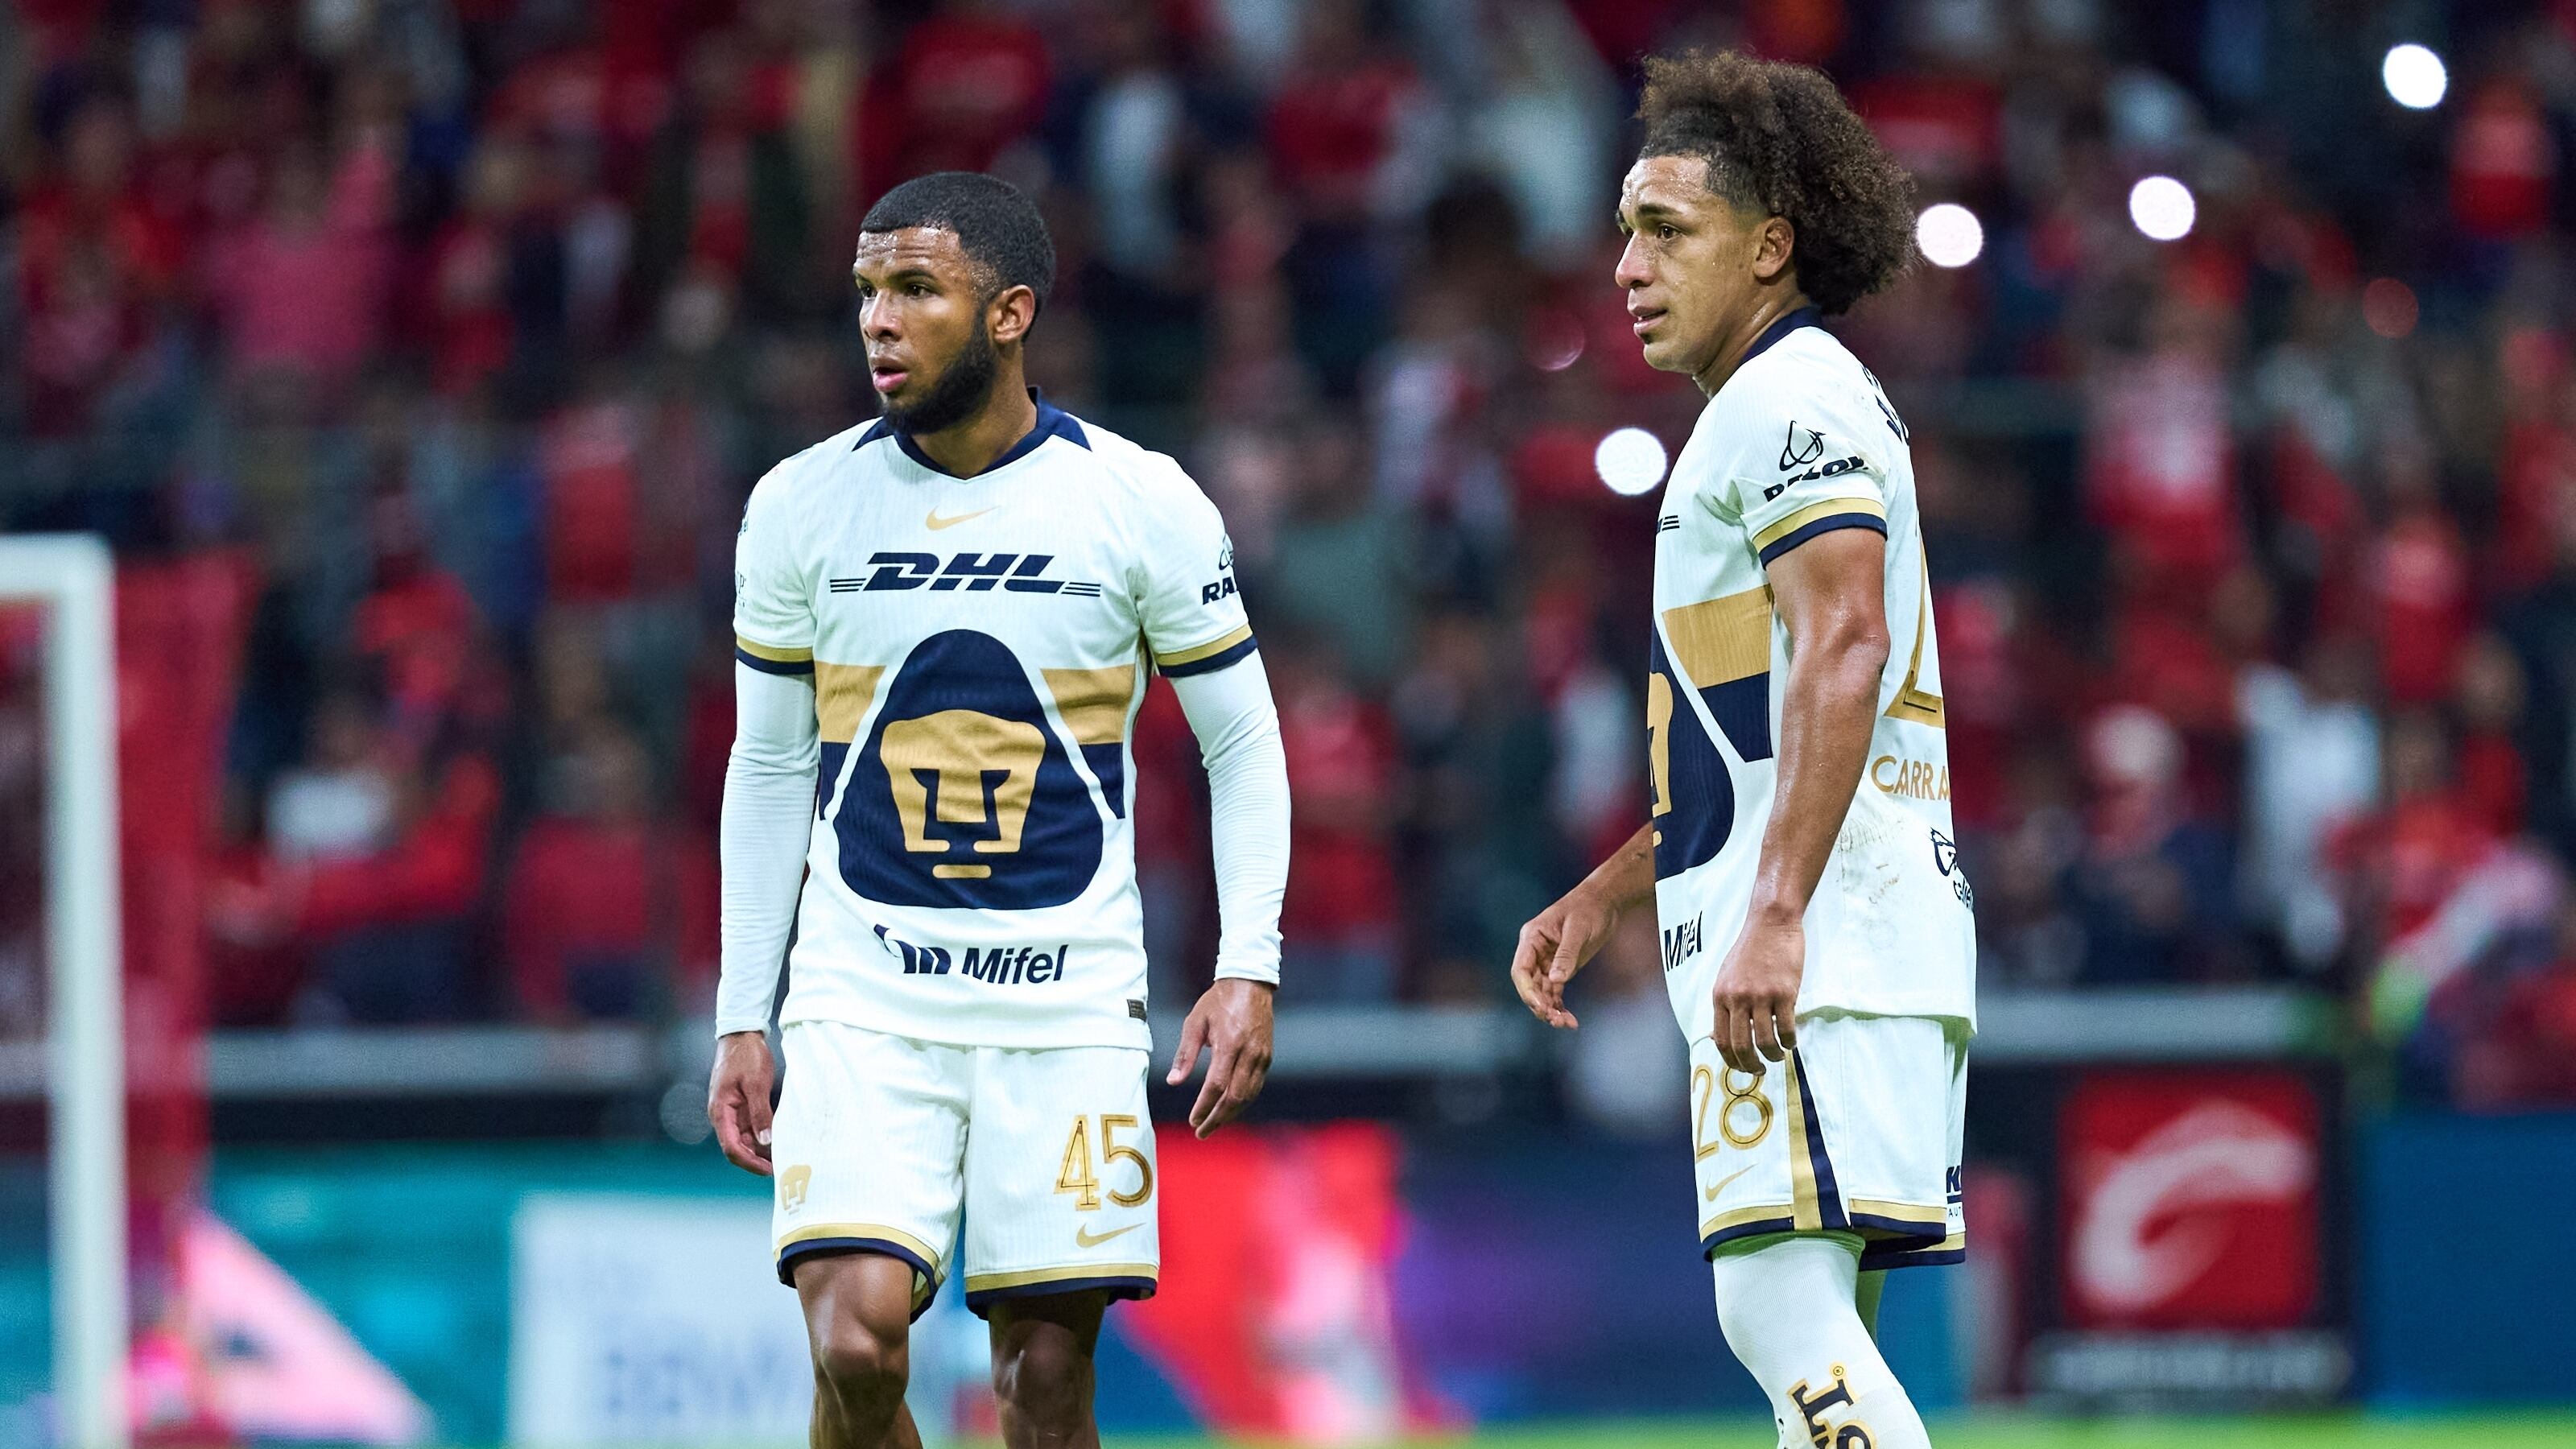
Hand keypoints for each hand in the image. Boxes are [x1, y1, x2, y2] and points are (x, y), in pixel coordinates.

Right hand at [708, 1030, 776, 1175]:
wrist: (741, 1034)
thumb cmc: (746, 1056)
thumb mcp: (756, 1084)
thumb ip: (760, 1113)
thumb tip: (765, 1142)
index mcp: (720, 1111)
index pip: (731, 1147)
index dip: (749, 1163)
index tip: (768, 1170)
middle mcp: (722, 1115)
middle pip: (736, 1147)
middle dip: (755, 1160)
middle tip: (780, 1169)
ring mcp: (731, 1111)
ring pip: (744, 1140)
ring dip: (760, 1150)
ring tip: (783, 1158)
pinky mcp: (740, 1106)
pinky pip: (749, 1128)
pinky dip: (762, 1136)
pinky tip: (778, 1141)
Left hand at [1165, 978, 1274, 1137]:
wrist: (1250, 984)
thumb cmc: (1217, 1002)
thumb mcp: (1195, 1022)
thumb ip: (1185, 1053)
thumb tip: (1174, 1081)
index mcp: (1229, 1043)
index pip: (1217, 1085)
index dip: (1204, 1106)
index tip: (1193, 1120)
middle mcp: (1249, 1053)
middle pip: (1235, 1097)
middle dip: (1217, 1118)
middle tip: (1201, 1132)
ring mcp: (1262, 1056)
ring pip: (1248, 1095)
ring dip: (1230, 1114)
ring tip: (1213, 1125)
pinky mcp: (1267, 1057)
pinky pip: (1255, 1086)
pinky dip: (1242, 1102)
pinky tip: (1229, 1108)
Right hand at [1510, 883, 1626, 1028]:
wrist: (1604, 901)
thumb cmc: (1590, 909)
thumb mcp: (1579, 929)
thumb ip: (1566, 954)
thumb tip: (1555, 980)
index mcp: (1532, 937)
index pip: (1520, 969)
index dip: (1527, 991)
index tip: (1542, 1007)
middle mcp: (1535, 951)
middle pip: (1529, 985)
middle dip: (1540, 1005)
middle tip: (1557, 1021)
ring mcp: (1547, 961)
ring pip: (1541, 992)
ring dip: (1551, 1010)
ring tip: (1567, 1024)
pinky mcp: (1560, 968)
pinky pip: (1554, 992)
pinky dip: (1560, 1006)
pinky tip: (1570, 1020)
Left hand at [1711, 907, 1803, 1074]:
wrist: (1771, 923)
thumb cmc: (1750, 950)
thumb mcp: (1726, 976)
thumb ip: (1723, 1005)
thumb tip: (1716, 1037)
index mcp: (1720, 996)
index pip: (1721, 1039)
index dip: (1731, 1060)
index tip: (1741, 1068)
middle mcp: (1737, 998)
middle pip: (1741, 1045)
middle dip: (1750, 1065)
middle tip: (1760, 1071)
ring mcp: (1760, 996)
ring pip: (1764, 1040)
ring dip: (1773, 1055)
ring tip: (1778, 1056)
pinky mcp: (1784, 992)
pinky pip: (1785, 1027)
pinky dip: (1789, 1041)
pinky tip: (1791, 1042)